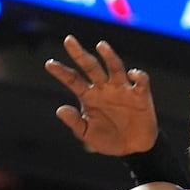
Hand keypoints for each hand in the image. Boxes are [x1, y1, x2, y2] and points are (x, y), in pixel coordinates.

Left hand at [45, 35, 158, 155]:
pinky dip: (137, 75)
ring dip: (108, 56)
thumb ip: (75, 122)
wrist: (133, 148)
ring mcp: (122, 89)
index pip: (73, 80)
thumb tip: (60, 109)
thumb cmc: (108, 140)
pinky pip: (140, 81)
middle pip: (91, 66)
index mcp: (89, 96)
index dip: (61, 72)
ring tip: (100, 46)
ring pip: (115, 67)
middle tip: (68, 40)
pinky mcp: (140, 94)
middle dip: (79, 54)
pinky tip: (131, 74)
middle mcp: (104, 88)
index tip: (49, 64)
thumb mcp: (88, 134)